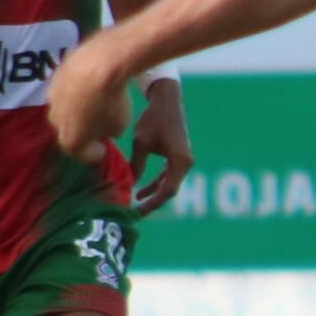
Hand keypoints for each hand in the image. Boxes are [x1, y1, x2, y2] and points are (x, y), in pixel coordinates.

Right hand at [47, 28, 141, 155]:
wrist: (97, 65)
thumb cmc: (112, 102)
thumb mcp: (120, 124)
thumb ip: (109, 132)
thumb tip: (106, 130)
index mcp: (70, 141)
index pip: (80, 154)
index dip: (92, 153)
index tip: (102, 149)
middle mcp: (55, 123)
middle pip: (68, 131)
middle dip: (81, 131)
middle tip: (96, 126)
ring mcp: (51, 100)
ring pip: (64, 109)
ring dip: (76, 109)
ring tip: (92, 102)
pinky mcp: (53, 79)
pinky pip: (65, 89)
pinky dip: (74, 90)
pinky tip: (88, 84)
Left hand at [119, 79, 192, 215]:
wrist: (166, 101)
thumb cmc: (153, 119)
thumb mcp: (141, 143)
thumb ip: (136, 165)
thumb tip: (129, 184)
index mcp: (181, 161)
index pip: (167, 191)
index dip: (152, 204)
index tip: (137, 212)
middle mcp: (186, 163)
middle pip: (169, 191)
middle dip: (152, 202)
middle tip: (135, 213)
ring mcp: (183, 160)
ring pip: (169, 184)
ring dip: (153, 193)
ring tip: (136, 202)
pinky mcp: (178, 156)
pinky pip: (168, 176)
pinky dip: (156, 183)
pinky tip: (141, 190)